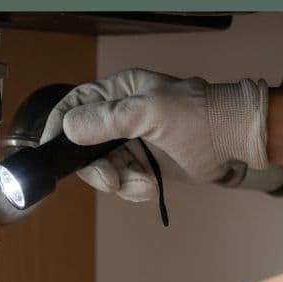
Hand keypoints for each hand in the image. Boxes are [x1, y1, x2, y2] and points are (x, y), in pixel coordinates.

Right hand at [41, 68, 269, 201]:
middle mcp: (119, 116)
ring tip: (143, 182)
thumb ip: (108, 118)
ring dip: (119, 181)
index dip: (58, 126)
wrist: (233, 140)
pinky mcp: (141, 164)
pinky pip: (121, 182)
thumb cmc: (198, 117)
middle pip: (82, 145)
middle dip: (94, 167)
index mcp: (119, 92)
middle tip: (110, 180)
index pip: (75, 105)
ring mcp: (129, 142)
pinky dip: (132, 188)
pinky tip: (149, 186)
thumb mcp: (150, 112)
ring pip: (101, 168)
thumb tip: (68, 126)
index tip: (49, 149)